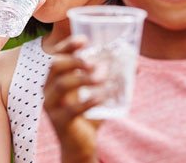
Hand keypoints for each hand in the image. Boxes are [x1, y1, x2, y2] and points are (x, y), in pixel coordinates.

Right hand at [43, 36, 102, 162]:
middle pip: (55, 66)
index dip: (68, 45)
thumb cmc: (88, 114)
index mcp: (55, 78)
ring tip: (103, 77)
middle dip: (75, 60)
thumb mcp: (98, 92)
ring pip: (61, 84)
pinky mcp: (60, 121)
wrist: (80, 144)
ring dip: (84, 78)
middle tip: (94, 62)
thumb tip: (136, 63)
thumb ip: (113, 78)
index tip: (84, 40)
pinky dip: (89, 100)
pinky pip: (72, 108)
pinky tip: (103, 97)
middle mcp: (48, 89)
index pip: (56, 55)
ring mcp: (52, 105)